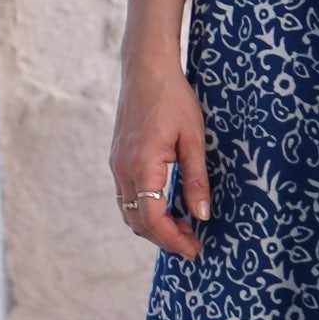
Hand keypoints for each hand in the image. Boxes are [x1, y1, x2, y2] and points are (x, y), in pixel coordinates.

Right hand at [110, 48, 210, 257]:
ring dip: (153, 226)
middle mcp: (122, 170)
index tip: (195, 249)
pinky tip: (166, 206)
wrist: (146, 69)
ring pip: (129, 212)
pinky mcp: (117, 159)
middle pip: (138, 222)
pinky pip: (127, 196)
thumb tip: (202, 215)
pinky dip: (144, 210)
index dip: (173, 240)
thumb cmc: (173, 99)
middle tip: (193, 244)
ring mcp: (116, 165)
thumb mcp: (193, 139)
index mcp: (141, 167)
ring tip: (182, 228)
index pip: (152, 220)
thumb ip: (196, 179)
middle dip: (164, 238)